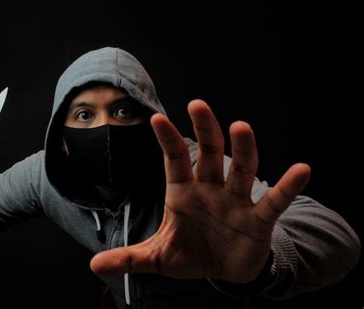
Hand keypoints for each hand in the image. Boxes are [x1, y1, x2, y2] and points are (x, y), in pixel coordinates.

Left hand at [90, 100, 310, 282]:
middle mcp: (210, 189)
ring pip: (241, 169)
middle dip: (205, 131)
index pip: (174, 161)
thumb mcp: (158, 257)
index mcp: (183, 192)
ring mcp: (236, 202)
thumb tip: (94, 265)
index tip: (157, 118)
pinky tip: (301, 170)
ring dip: (243, 149)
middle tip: (198, 106)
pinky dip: (286, 187)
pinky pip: (273, 201)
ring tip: (241, 126)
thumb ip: (130, 257)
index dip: (167, 141)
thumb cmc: (190, 253)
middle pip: (209, 154)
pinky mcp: (259, 220)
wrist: (222, 271)